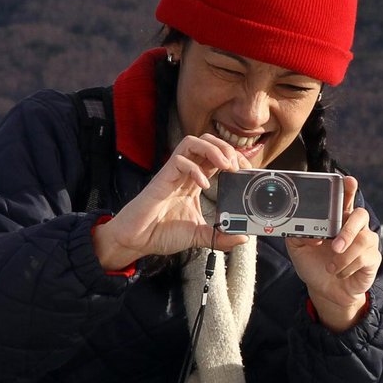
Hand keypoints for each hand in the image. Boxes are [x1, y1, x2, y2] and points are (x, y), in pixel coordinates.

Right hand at [91, 134, 248, 271]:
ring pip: (193, 142)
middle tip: (237, 167)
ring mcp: (173, 173)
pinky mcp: (162, 178)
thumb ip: (220, 236)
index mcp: (195, 181)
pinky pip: (179, 160)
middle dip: (226, 148)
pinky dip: (195, 168)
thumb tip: (243, 237)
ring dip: (214, 150)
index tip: (247, 171)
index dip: (234, 158)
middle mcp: (185, 173)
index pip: (218, 157)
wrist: (136, 241)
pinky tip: (203, 185)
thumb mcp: (198, 236)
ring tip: (226, 166)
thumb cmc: (162, 233)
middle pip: (207, 142)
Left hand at [287, 176, 379, 329]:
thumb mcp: (298, 249)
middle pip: (360, 214)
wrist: (325, 291)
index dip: (349, 188)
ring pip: (363, 239)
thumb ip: (296, 234)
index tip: (348, 181)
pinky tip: (341, 273)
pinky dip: (348, 267)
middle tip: (335, 246)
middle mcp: (354, 227)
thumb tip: (306, 228)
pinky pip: (365, 257)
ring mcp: (366, 242)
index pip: (346, 198)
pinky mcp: (373, 258)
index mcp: (337, 219)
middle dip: (348, 229)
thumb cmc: (314, 265)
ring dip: (344, 256)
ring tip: (331, 267)